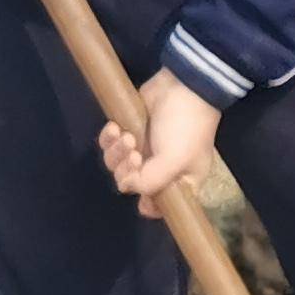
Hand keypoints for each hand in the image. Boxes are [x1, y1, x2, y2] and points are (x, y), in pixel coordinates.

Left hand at [98, 69, 223, 215]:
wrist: (184, 86)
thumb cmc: (185, 129)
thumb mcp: (174, 161)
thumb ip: (148, 183)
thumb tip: (125, 185)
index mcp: (180, 182)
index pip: (158, 207)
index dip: (145, 202)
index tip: (140, 188)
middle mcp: (160, 170)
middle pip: (130, 184)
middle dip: (126, 171)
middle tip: (135, 155)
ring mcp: (144, 150)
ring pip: (116, 165)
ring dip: (116, 153)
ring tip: (127, 136)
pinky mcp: (130, 130)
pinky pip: (110, 144)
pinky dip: (109, 139)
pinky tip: (115, 127)